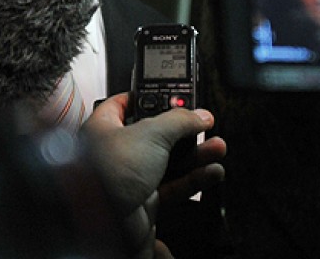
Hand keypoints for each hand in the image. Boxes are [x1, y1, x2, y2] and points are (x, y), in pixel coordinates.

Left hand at [80, 93, 225, 258]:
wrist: (103, 223)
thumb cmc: (108, 173)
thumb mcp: (151, 133)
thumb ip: (179, 121)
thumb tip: (199, 115)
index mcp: (105, 127)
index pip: (124, 104)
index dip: (148, 98)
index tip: (171, 96)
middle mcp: (116, 152)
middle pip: (154, 135)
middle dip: (183, 131)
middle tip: (203, 126)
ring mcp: (130, 179)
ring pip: (168, 162)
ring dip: (194, 156)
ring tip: (216, 148)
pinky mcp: (144, 203)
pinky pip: (173, 187)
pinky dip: (193, 180)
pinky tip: (210, 172)